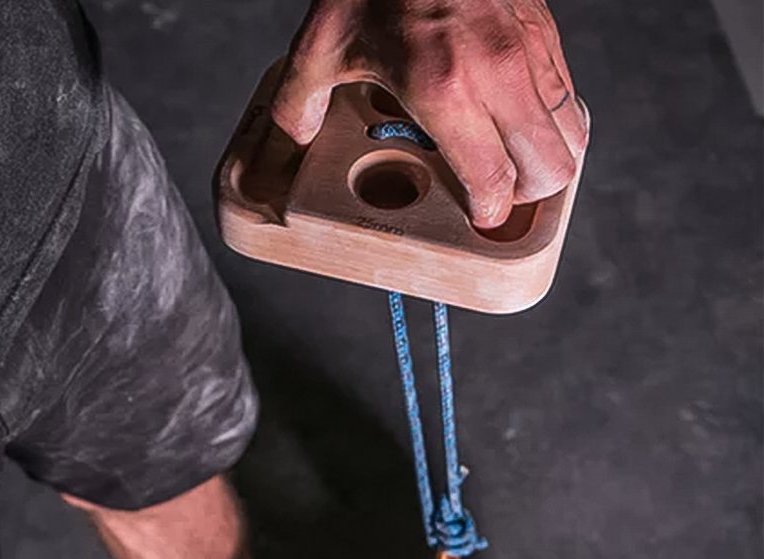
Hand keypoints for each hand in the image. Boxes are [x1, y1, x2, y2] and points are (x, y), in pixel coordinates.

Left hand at [271, 0, 586, 228]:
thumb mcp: (323, 42)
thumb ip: (301, 101)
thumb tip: (295, 137)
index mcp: (445, 90)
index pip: (496, 182)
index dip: (491, 213)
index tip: (479, 217)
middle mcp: (499, 76)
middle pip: (552, 171)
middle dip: (526, 195)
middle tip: (496, 191)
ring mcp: (529, 52)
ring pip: (571, 138)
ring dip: (545, 160)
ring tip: (512, 160)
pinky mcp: (544, 31)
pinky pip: (568, 97)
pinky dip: (551, 121)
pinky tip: (518, 119)